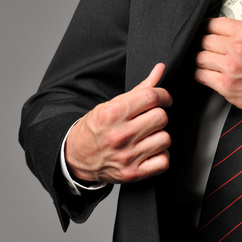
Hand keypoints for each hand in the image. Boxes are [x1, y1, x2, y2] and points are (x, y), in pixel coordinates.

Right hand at [65, 63, 172, 183]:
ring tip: (147, 136)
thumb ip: (140, 88)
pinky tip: (150, 150)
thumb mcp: (112, 104)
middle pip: (161, 118)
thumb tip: (161, 68)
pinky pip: (164, 161)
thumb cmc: (96, 127)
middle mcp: (120, 135)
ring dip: (160, 136)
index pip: (151, 97)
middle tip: (150, 119)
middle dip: (159, 115)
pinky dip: (161, 156)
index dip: (163, 95)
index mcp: (113, 114)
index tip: (164, 99)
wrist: (76, 156)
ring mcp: (127, 156)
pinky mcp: (133, 173)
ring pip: (165, 139)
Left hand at [195, 17, 241, 123]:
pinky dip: (200, 74)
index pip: (213, 23)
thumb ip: (241, 33)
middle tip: (202, 48)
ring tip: (205, 62)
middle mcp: (238, 47)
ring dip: (200, 60)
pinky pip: (201, 75)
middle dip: (201, 45)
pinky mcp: (226, 85)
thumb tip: (219, 31)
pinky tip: (206, 74)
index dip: (204, 28)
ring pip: (200, 57)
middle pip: (204, 40)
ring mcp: (230, 67)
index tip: (202, 31)